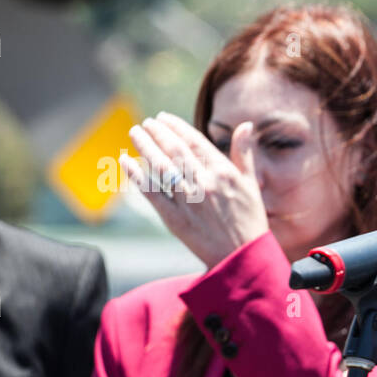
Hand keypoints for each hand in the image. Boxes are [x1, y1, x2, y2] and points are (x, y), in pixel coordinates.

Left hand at [122, 111, 269, 268]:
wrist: (242, 258)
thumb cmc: (250, 220)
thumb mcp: (251, 184)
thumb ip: (244, 153)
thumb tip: (246, 125)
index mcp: (224, 173)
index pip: (194, 141)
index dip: (176, 126)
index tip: (163, 117)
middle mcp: (204, 184)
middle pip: (174, 150)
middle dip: (157, 133)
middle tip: (147, 123)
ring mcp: (188, 201)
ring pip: (160, 167)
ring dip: (144, 147)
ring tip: (135, 133)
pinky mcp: (174, 219)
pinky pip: (151, 192)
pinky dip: (136, 175)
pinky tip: (126, 161)